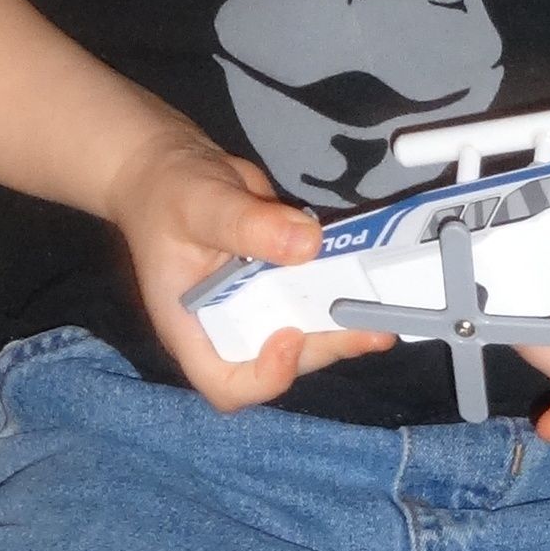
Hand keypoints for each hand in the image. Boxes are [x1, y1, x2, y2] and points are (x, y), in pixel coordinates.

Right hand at [107, 119, 392, 410]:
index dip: (264, 376)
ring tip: (382, 310)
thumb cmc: (166, 192)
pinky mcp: (282, 283)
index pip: (226, 384)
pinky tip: (373, 279)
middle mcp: (228, 329)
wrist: (170, 167)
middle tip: (367, 325)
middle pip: (280, 364)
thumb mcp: (202, 205)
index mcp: (192, 329)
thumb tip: (309, 244)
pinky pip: (315, 300)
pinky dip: (344, 293)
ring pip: (307, 335)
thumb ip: (248, 226)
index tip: (290, 334)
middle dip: (324, 346)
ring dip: (344, 326)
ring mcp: (258, 308)